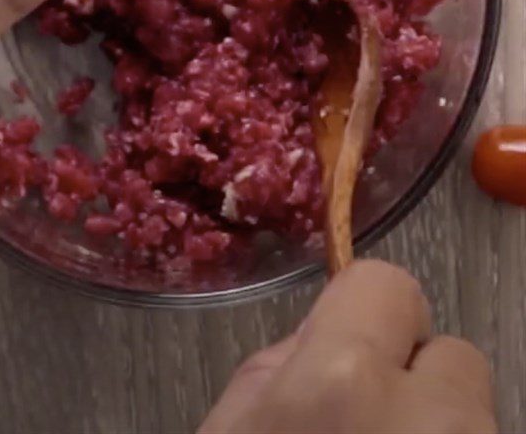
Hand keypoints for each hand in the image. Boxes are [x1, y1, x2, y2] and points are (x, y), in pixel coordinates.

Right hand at [200, 260, 495, 433]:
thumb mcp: (234, 423)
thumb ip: (282, 358)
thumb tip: (328, 327)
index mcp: (342, 379)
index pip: (390, 284)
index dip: (368, 309)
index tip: (354, 340)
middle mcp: (429, 419)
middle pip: (451, 351)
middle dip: (414, 374)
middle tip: (369, 415)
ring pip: (472, 408)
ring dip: (434, 419)